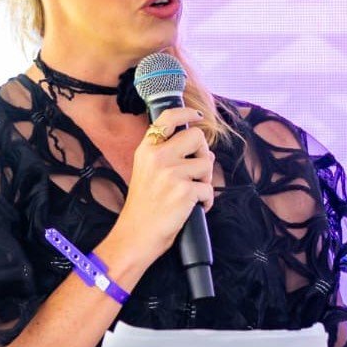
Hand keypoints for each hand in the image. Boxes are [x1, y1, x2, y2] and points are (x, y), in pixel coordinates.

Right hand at [109, 107, 214, 265]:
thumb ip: (169, 156)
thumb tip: (205, 152)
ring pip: (207, 164)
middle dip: (203, 153)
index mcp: (146, 150)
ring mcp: (172, 173)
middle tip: (197, 170)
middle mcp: (158, 156)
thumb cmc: (144, 206)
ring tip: (192, 194)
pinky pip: (209, 189)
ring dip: (205, 180)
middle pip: (197, 136)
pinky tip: (194, 208)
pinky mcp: (185, 191)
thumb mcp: (146, 172)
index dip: (187, 113)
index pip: (168, 118)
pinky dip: (206, 201)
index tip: (197, 116)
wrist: (136, 234)